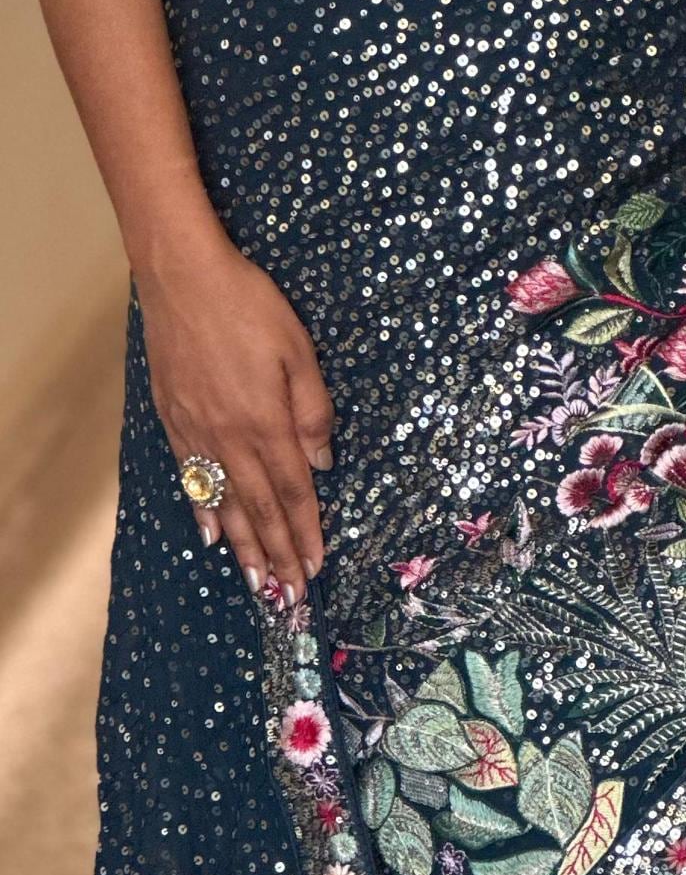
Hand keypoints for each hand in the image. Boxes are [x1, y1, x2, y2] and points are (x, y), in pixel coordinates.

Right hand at [136, 222, 334, 602]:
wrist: (181, 276)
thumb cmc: (248, 305)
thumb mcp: (298, 351)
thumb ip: (312, 410)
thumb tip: (322, 462)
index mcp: (266, 422)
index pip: (293, 492)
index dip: (305, 532)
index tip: (315, 568)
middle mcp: (230, 437)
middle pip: (260, 509)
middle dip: (277, 556)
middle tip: (288, 598)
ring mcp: (197, 431)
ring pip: (225, 502)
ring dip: (242, 548)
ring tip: (256, 585)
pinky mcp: (173, 419)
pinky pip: (191, 478)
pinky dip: (203, 511)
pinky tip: (210, 536)